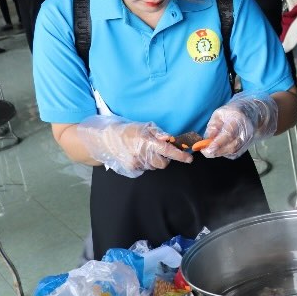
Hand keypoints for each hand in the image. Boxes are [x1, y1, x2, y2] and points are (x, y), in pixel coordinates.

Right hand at [76, 116, 191, 177]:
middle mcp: (142, 154)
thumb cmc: (128, 130)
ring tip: (145, 151)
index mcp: (147, 141)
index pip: (168, 150)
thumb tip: (170, 138)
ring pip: (154, 167)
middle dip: (165, 158)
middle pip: (163, 163)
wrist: (106, 139)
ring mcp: (136, 163)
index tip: (189, 159)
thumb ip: (158, 133)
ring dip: (154, 161)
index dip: (180, 156)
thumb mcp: (144, 126)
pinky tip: (138, 156)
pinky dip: (145, 164)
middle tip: (159, 151)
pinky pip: (145, 169)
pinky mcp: (131, 169)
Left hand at [201, 92, 277, 158]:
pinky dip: (225, 153)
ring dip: (219, 153)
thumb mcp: (219, 114)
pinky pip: (234, 154)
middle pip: (232, 146)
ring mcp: (248, 140)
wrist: (251, 114)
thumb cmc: (232, 113)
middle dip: (217, 151)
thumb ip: (213, 126)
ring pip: (233, 152)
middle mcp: (246, 131)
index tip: (207, 148)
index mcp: (238, 119)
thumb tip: (207, 139)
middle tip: (204, 151)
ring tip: (209, 149)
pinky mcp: (246, 146)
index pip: (229, 133)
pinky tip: (219, 148)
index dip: (218, 143)